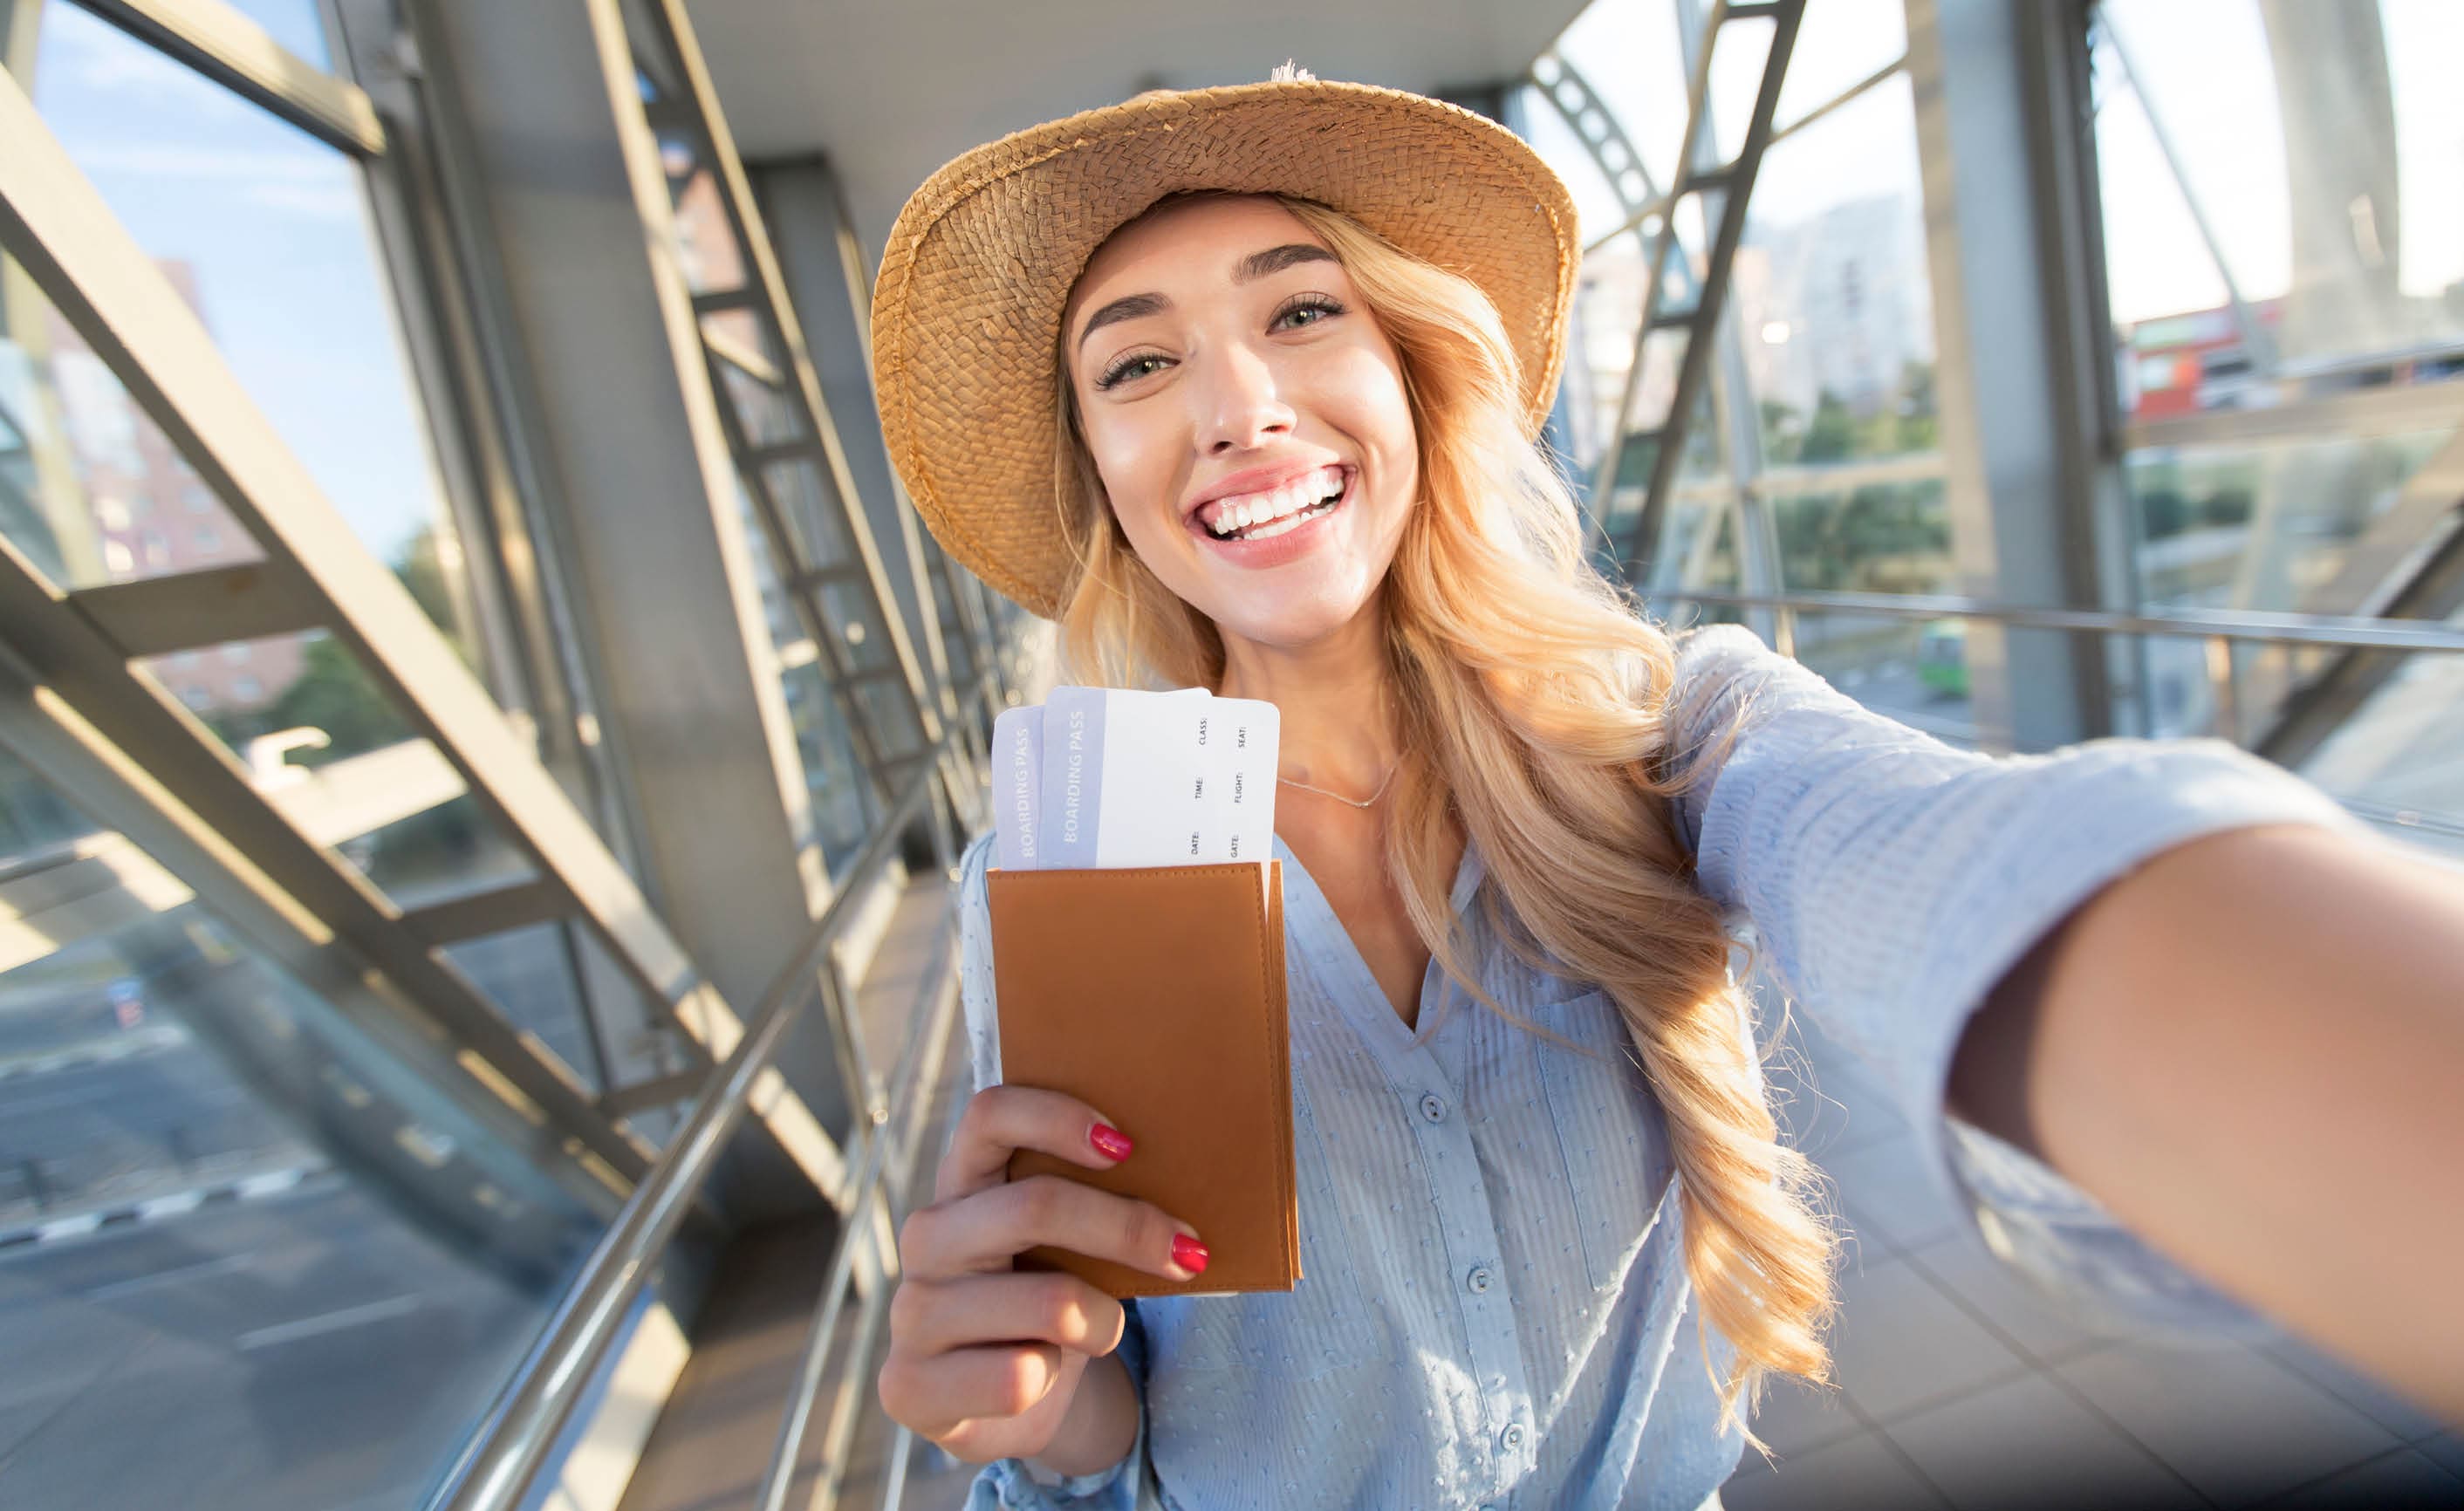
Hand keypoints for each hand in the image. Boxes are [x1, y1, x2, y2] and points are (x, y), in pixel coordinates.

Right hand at [877, 1086, 1204, 1464]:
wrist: (1012, 1404)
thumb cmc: (1052, 1298)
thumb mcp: (1067, 1243)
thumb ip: (1090, 1199)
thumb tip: (1184, 1172)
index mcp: (962, 1182)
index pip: (990, 1115)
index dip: (1058, 1118)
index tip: (1126, 1146)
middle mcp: (927, 1238)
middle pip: (1035, 1207)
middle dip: (1127, 1228)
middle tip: (1189, 1252)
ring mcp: (913, 1312)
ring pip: (1050, 1302)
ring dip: (1103, 1322)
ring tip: (1102, 1329)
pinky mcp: (912, 1386)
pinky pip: (1019, 1378)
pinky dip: (1056, 1377)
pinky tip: (1044, 1376)